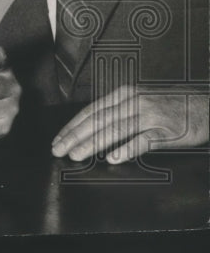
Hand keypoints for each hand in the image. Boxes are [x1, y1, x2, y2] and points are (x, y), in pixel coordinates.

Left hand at [51, 85, 209, 162]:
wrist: (204, 104)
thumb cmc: (169, 104)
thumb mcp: (139, 101)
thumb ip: (118, 111)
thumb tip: (90, 128)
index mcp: (124, 94)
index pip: (91, 111)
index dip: (72, 126)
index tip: (58, 139)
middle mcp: (133, 102)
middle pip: (98, 121)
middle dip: (75, 136)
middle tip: (58, 150)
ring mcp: (149, 115)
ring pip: (115, 130)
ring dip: (93, 143)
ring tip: (77, 155)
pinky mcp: (166, 130)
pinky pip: (143, 141)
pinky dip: (127, 149)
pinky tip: (113, 157)